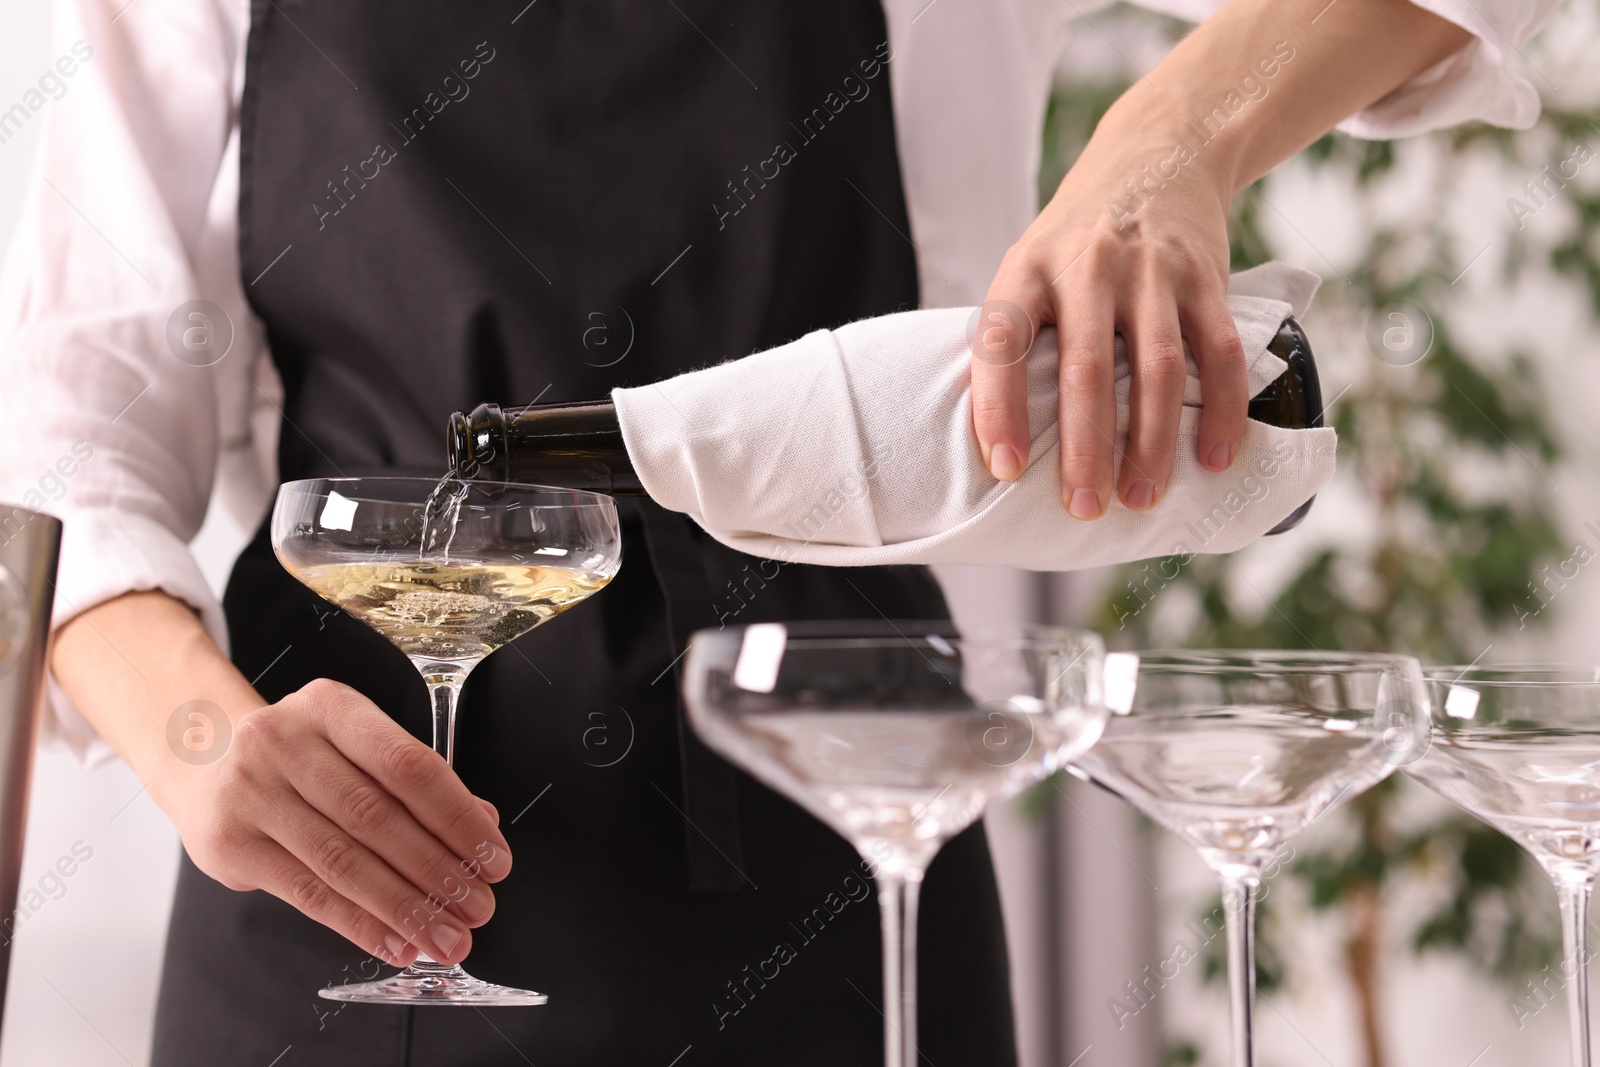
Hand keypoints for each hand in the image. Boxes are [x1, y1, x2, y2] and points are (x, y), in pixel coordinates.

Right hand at [154, 678, 511, 966]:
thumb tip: (483, 824)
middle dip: (438, 870)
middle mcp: (284, 742)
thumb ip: (413, 782)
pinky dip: (360, 925)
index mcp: (330, 707)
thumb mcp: (352, 745)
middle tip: (479, 907)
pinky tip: (396, 943)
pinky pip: (308, 894)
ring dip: (405, 907)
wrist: (200, 757)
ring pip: (343, 861)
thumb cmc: (299, 755)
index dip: (457, 816)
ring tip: (446, 936)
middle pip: (377, 817)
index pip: (408, 765)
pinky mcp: (230, 844)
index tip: (494, 859)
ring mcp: (251, 792)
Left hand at [972, 97, 1247, 520]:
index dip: (999, 410)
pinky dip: (1221, 411)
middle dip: (1086, 448)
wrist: (1156, 154)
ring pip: (1157, 370)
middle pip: (1086, 370)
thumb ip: (1017, 339)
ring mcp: (1151, 271)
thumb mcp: (1028, 268)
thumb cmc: (1074, 240)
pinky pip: (1218, 354)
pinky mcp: (1205, 277)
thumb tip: (1000, 444)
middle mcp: (1086, 267)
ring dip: (1152, 444)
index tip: (1006, 470)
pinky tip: (1214, 457)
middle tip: (1084, 508)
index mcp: (1026, 270)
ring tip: (1142, 498)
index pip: (1003, 344)